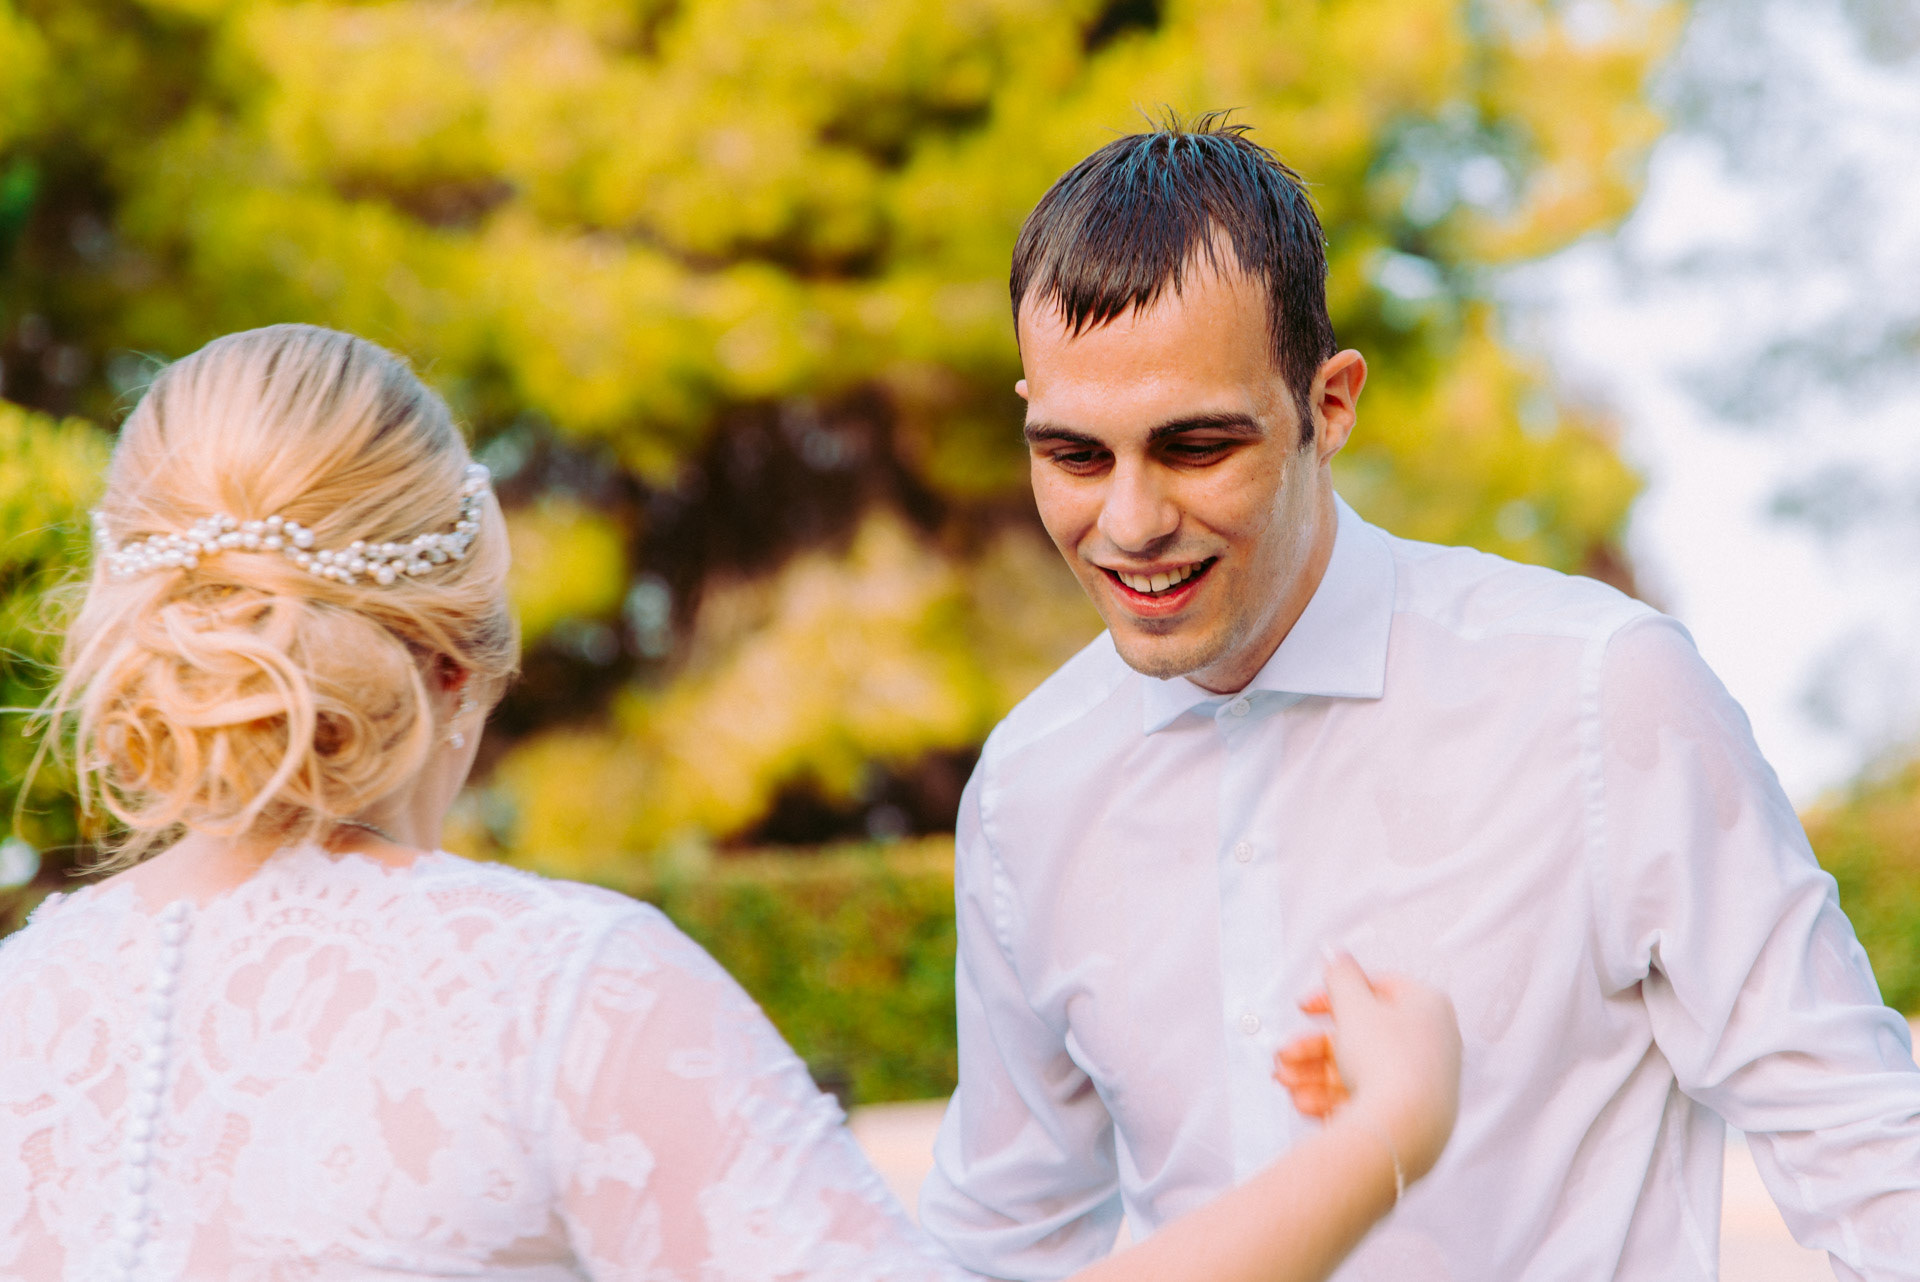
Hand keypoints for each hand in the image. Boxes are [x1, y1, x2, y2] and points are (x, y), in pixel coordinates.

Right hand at [1273, 953, 1459, 1183]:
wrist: (1404, 1130)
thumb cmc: (1388, 1060)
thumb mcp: (1354, 1006)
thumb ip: (1341, 977)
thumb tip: (1336, 954)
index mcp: (1426, 1007)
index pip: (1377, 989)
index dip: (1334, 995)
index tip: (1305, 1007)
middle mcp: (1429, 1043)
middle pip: (1359, 1036)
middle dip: (1313, 1047)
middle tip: (1284, 1054)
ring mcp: (1421, 1081)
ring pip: (1357, 1070)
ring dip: (1313, 1074)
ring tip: (1284, 1082)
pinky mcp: (1410, 1114)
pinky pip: (1366, 1098)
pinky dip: (1331, 1098)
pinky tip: (1304, 1103)